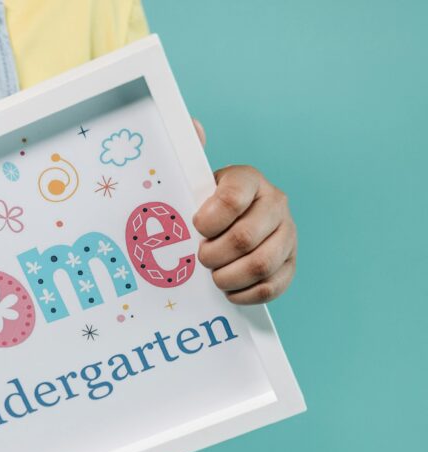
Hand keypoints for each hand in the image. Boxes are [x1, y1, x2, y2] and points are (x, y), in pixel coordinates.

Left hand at [193, 165, 296, 303]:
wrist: (229, 225)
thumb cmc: (205, 204)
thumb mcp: (196, 180)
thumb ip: (190, 154)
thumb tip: (195, 126)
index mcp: (249, 179)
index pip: (232, 198)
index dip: (208, 221)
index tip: (196, 227)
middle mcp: (275, 203)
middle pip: (244, 239)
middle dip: (213, 255)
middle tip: (201, 258)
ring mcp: (288, 234)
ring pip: (260, 265)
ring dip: (228, 277)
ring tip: (214, 276)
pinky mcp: (290, 263)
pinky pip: (272, 287)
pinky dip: (246, 294)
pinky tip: (230, 290)